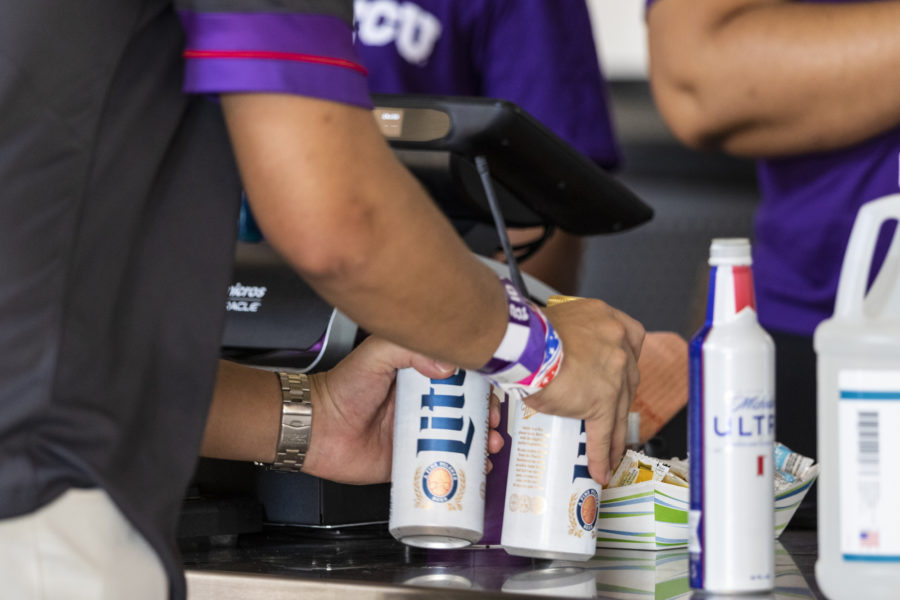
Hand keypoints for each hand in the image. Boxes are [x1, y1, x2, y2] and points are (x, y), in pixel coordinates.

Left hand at [302, 337, 503, 484]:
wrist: (315, 430)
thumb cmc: (341, 388)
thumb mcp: (377, 353)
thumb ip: (409, 348)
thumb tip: (448, 365)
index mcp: (419, 374)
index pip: (462, 376)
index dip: (483, 384)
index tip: (496, 391)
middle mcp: (423, 403)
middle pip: (468, 409)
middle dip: (489, 416)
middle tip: (496, 423)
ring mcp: (418, 433)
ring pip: (461, 439)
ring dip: (483, 443)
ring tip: (491, 447)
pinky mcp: (410, 461)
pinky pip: (443, 466)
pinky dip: (464, 469)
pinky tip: (478, 469)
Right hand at [523, 299, 643, 485]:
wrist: (524, 343)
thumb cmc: (531, 331)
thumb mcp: (561, 321)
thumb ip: (573, 338)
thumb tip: (562, 359)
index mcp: (608, 319)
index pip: (630, 342)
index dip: (625, 362)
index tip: (620, 374)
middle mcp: (618, 344)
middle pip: (627, 381)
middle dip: (620, 402)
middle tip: (611, 417)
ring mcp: (614, 375)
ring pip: (619, 411)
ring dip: (615, 436)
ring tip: (609, 454)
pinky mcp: (601, 402)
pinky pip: (603, 431)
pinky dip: (602, 452)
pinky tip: (600, 468)